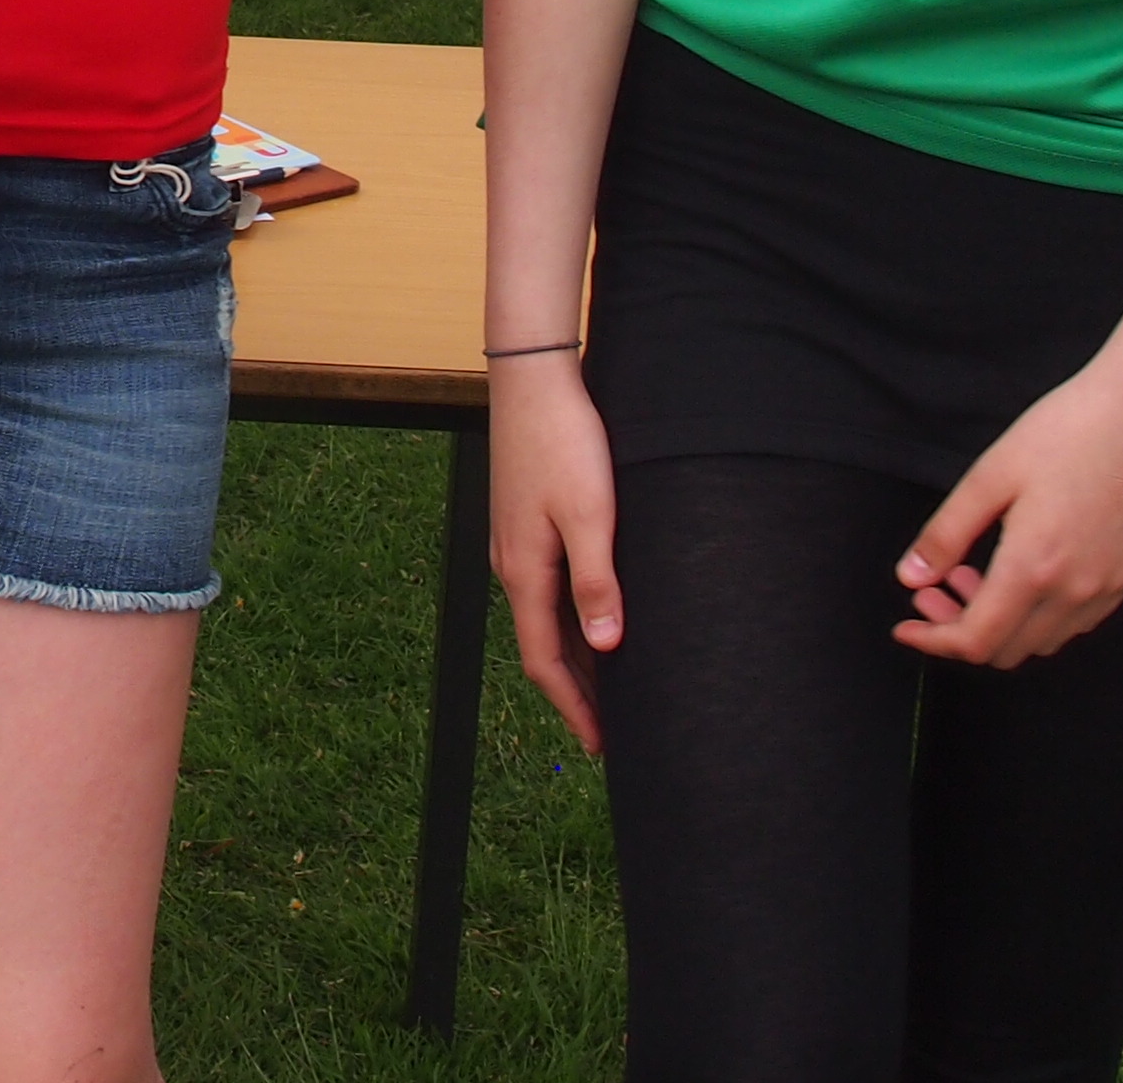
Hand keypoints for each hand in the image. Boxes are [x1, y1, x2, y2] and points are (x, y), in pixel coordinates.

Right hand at [486, 359, 621, 751]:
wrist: (532, 379)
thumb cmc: (564, 441)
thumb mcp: (590, 514)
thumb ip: (596, 581)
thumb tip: (606, 646)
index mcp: (524, 570)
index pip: (545, 660)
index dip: (574, 707)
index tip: (601, 744)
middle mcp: (511, 563)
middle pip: (542, 645)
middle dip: (574, 690)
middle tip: (610, 729)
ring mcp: (514, 542)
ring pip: (544, 616)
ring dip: (574, 654)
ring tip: (609, 685)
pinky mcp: (524, 521)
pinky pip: (545, 588)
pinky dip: (569, 617)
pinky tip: (593, 617)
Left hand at [893, 369, 1122, 668]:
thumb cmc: (1066, 433)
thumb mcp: (990, 476)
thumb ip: (946, 534)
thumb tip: (911, 577)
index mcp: (1034, 568)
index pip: (976, 640)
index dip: (934, 641)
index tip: (907, 627)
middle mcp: (1076, 591)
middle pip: (1008, 649)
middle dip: (961, 629)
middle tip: (932, 590)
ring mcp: (1109, 587)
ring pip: (1044, 640)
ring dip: (1001, 623)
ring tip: (972, 573)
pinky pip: (1077, 620)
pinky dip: (1039, 614)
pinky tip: (1021, 571)